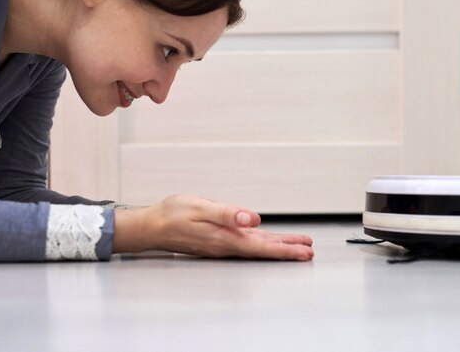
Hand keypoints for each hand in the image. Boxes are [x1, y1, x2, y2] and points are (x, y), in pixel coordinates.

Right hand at [113, 194, 313, 260]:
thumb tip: (253, 219)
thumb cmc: (173, 215)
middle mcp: (226, 245)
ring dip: (277, 246)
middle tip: (308, 251)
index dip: (284, 250)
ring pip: (256, 246)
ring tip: (296, 246)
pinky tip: (269, 241)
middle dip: (287, 250)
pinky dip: (263, 243)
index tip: (303, 252)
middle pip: (263, 249)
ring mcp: (222, 243)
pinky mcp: (219, 239)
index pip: (262, 247)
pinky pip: (247, 243)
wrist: (152, 226)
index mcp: (224, 239)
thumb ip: (227, 214)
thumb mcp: (200, 208)